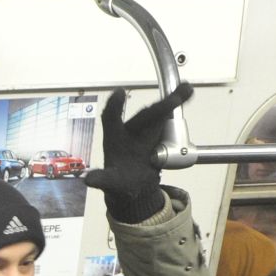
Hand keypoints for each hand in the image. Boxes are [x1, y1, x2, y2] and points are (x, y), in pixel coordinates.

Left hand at [85, 82, 193, 223]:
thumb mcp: (110, 183)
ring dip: (171, 101)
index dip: (114, 107)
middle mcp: (130, 131)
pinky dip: (177, 102)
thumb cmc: (120, 181)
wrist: (135, 186)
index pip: (111, 119)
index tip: (119, 92)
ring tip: (185, 90)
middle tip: (174, 101)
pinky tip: (187, 90)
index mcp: (114, 140)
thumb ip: (102, 179)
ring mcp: (146, 131)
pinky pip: (169, 118)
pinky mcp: (159, 132)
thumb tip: (88, 179)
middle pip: (143, 118)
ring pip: (158, 114)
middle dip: (158, 110)